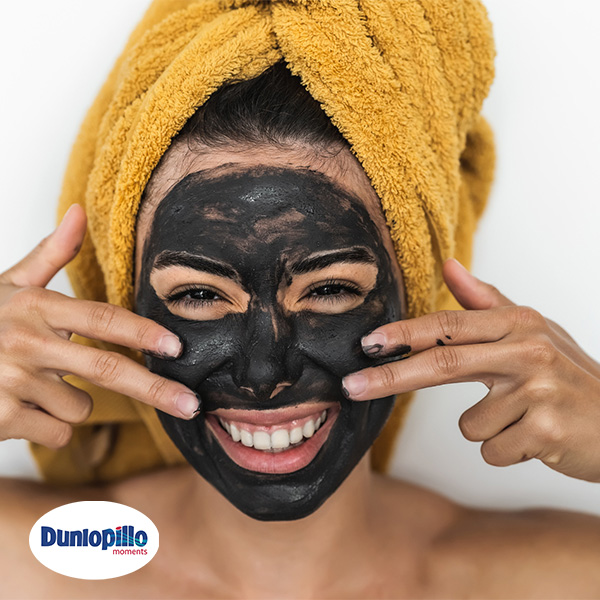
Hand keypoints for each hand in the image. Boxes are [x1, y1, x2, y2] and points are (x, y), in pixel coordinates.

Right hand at [0, 205, 198, 448]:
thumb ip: (51, 254)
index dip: (142, 333)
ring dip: (68, 403)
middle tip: (192, 405)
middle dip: (156, 390)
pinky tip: (19, 408)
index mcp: (35, 307)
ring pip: (80, 407)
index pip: (100, 318)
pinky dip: (46, 426)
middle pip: (106, 370)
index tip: (177, 346)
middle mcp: (26, 342)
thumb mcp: (10, 285)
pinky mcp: (1, 418)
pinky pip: (56, 432)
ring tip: (33, 385)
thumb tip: (79, 211)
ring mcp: (12, 381)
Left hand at [342, 258, 599, 482]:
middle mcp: (528, 350)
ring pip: (469, 423)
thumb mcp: (534, 331)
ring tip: (522, 419)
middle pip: (443, 363)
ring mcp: (538, 391)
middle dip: (390, 377)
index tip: (367, 344)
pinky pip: (491, 450)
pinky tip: (535, 439)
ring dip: (486, 428)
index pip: (449, 324)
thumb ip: (487, 301)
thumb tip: (448, 266)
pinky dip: (505, 451)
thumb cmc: (569, 376)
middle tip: (351, 386)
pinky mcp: (545, 431)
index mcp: (520, 323)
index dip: (404, 334)